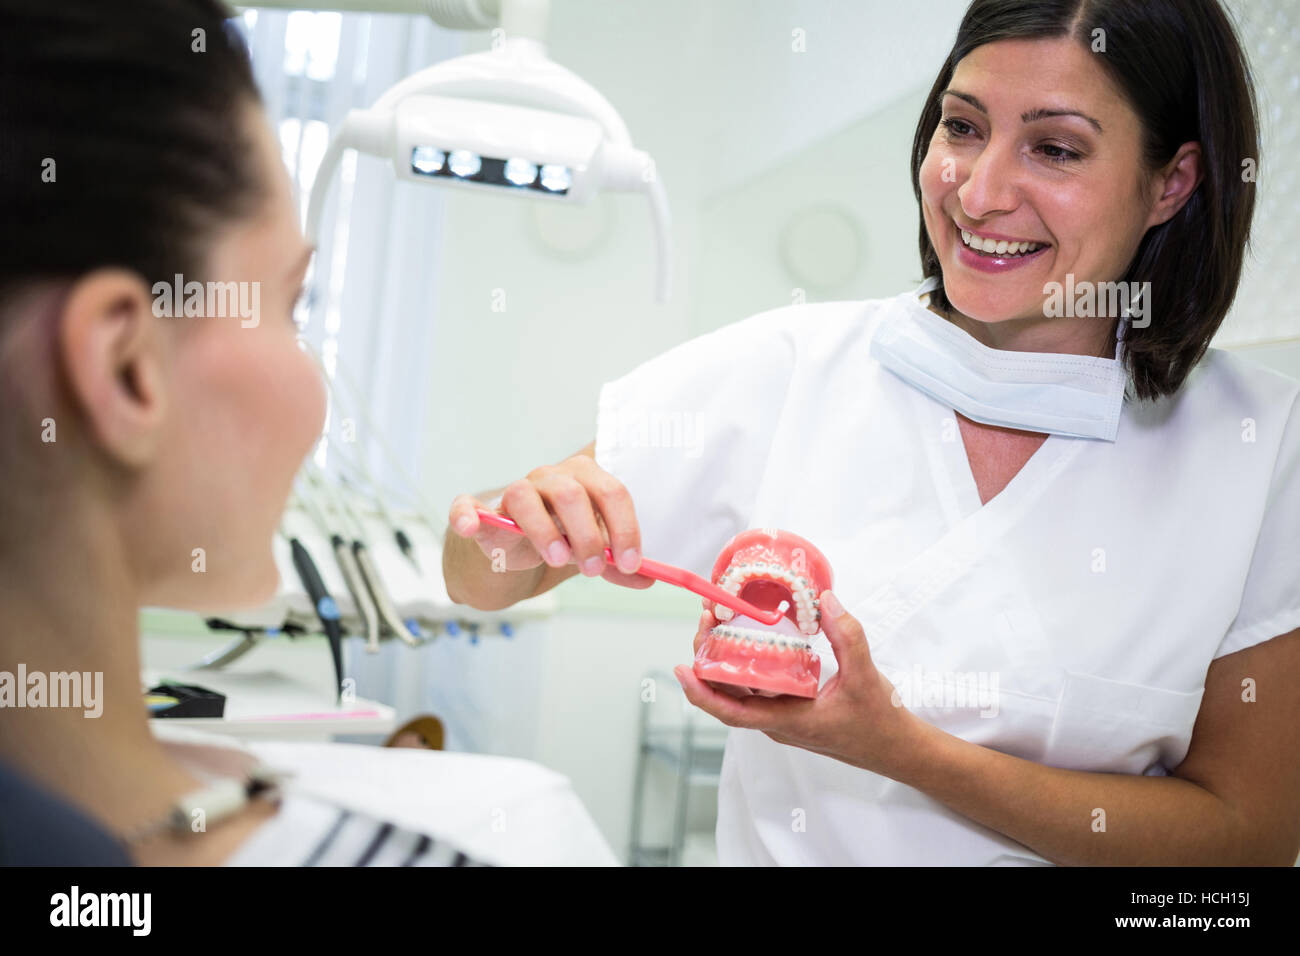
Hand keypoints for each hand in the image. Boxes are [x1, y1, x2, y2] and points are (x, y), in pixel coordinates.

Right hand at [447, 453, 652, 588]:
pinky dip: (466, 514)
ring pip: (525, 497)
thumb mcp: (593, 552)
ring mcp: (513, 492)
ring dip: (544, 530)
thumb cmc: (560, 540)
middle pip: (572, 493)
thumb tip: (648, 578)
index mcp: (584, 479)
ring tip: (558, 559)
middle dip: (588, 533)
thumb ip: (618, 564)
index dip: (625, 527)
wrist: (511, 549)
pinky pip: (467, 506)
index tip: (631, 562)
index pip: (612, 492)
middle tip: (595, 568)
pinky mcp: (480, 512)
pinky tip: (469, 526)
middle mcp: (550, 478)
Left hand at [676, 591, 918, 774]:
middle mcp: (777, 722)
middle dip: (708, 660)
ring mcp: (782, 717)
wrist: (895, 747)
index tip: (681, 669)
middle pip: (728, 694)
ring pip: (741, 691)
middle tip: (705, 620)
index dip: (700, 694)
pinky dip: (745, 664)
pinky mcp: (790, 710)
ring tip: (717, 622)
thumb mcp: (866, 675)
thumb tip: (825, 599)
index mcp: (788, 721)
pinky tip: (746, 638)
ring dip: (724, 660)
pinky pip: (757, 689)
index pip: (732, 712)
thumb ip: (847, 636)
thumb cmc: (880, 720)